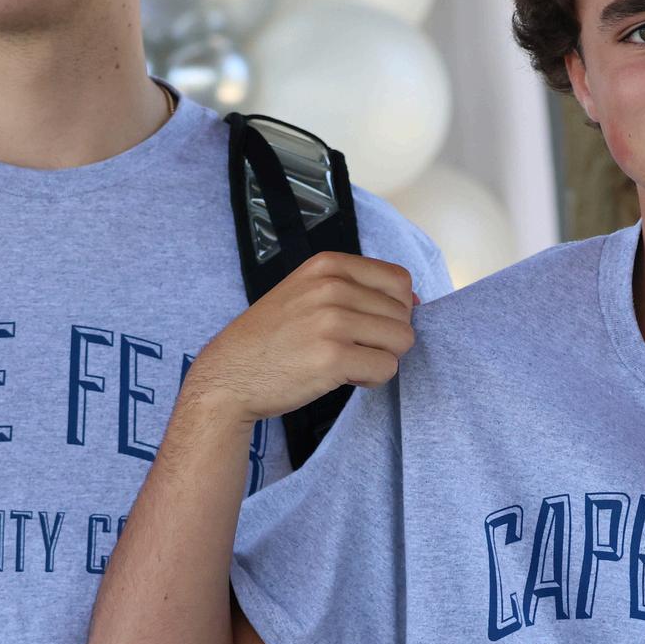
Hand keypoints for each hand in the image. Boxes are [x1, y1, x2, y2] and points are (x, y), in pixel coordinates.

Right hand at [184, 252, 416, 424]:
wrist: (229, 375)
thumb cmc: (271, 338)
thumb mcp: (307, 292)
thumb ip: (356, 289)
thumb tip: (416, 302)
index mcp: (328, 264)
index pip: (399, 280)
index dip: (396, 309)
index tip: (371, 325)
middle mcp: (332, 287)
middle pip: (403, 314)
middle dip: (386, 337)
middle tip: (353, 348)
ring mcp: (332, 322)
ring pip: (401, 340)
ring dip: (382, 358)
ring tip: (350, 362)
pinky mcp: (333, 358)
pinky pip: (387, 368)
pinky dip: (373, 379)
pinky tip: (345, 377)